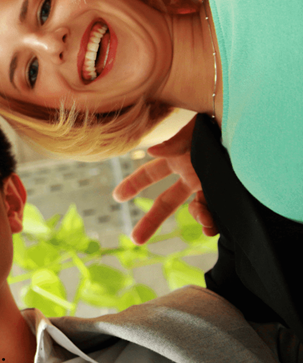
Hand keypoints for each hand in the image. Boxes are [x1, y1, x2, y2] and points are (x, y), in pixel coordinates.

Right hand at [112, 117, 216, 243]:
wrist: (245, 125)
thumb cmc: (218, 122)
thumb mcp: (193, 131)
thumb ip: (173, 143)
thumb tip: (150, 152)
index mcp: (176, 158)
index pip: (149, 175)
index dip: (133, 185)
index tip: (118, 197)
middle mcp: (190, 175)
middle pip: (165, 202)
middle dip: (150, 221)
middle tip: (135, 239)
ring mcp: (207, 184)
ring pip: (196, 210)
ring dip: (199, 218)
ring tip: (205, 221)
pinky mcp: (225, 189)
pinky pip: (215, 211)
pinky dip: (212, 221)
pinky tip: (212, 225)